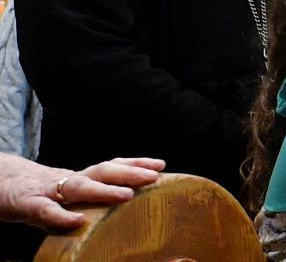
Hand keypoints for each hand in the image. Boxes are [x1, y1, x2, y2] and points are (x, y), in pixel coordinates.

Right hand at [0, 154, 163, 229]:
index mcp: (80, 178)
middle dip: (129, 172)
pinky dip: (60, 215)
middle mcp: (68, 179)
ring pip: (78, 186)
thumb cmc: (39, 195)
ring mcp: (48, 190)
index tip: (161, 165)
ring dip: (103, 190)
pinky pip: (45, 209)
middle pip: (102, 171)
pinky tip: (76, 221)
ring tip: (127, 195)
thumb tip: (128, 209)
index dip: (135, 163)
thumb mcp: (67, 197)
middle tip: (154, 176)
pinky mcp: (27, 203)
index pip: (111, 166)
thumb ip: (92, 201)